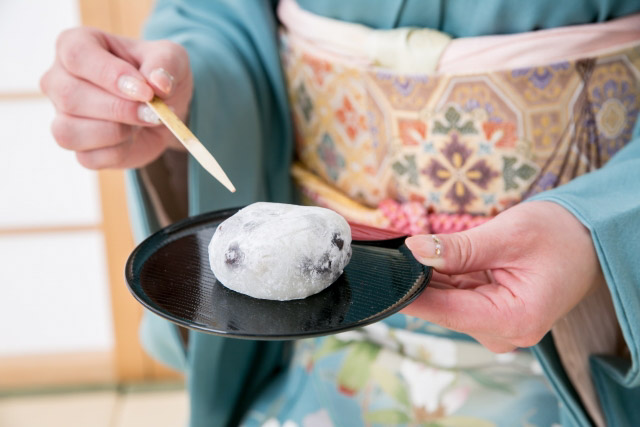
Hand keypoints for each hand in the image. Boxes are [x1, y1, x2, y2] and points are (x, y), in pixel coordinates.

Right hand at [40, 27, 192, 168]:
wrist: (164, 107)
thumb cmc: (158, 74)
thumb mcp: (172, 58)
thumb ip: (166, 64)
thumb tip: (158, 83)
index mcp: (76, 44)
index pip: (77, 55)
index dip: (111, 75)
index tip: (145, 91)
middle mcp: (59, 79)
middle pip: (70, 96)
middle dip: (120, 109)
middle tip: (154, 112)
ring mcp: (62, 115)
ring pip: (69, 131)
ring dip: (116, 132)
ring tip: (142, 122)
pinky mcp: (76, 146)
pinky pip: (87, 157)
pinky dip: (119, 152)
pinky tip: (133, 137)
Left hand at [403, 201, 603, 352]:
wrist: (586, 239)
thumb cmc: (558, 236)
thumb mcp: (507, 235)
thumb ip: (459, 248)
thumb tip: (415, 251)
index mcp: (514, 320)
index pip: (446, 312)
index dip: (409, 294)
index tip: (379, 278)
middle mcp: (504, 332)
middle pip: (443, 309)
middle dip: (416, 281)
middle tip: (388, 254)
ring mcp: (497, 325)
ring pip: (446, 302)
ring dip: (428, 277)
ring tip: (409, 251)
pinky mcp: (491, 313)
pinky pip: (457, 296)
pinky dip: (441, 277)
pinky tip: (427, 258)